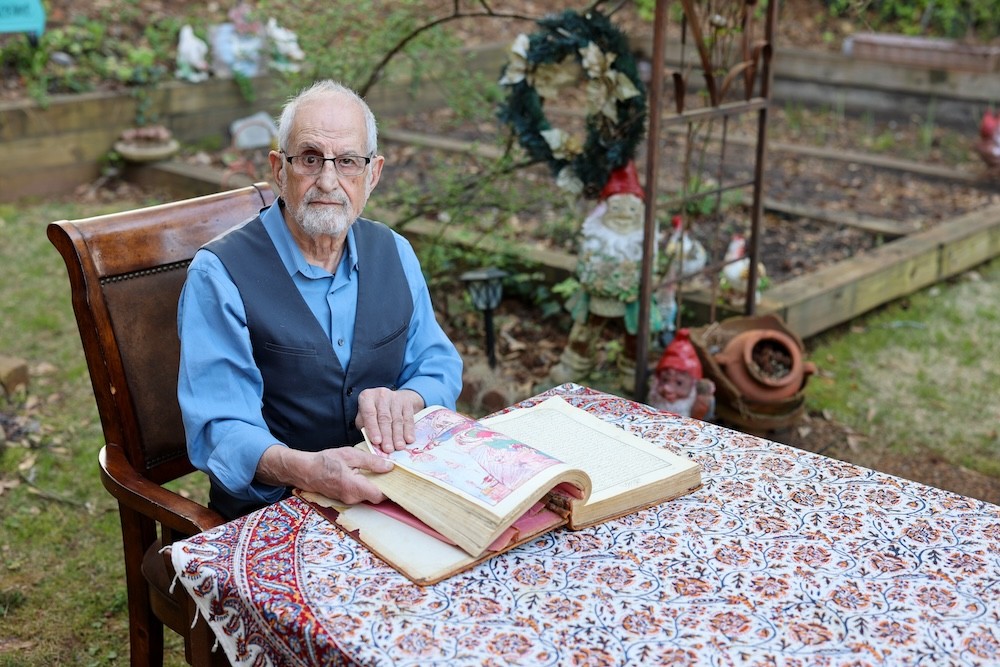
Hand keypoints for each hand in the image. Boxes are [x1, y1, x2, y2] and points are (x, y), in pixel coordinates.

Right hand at [257, 445, 392, 504]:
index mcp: (354, 487)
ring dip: (376, 485)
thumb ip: (371, 462)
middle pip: (376, 496)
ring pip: (368, 495)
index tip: (400, 481)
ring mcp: (348, 500)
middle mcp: (352, 498)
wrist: (305, 471)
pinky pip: (361, 494)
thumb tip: (389, 466)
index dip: (392, 490)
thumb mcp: (350, 455)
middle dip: (386, 486)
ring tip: (384, 472)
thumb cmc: (326, 461)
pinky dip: (367, 486)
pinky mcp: (345, 498)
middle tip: (395, 474)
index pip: (379, 495)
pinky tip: (370, 476)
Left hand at [355, 387, 423, 452]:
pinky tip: (409, 439)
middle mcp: (381, 395)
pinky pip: (408, 418)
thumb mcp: (364, 416)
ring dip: (398, 435)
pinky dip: (409, 430)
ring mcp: (395, 397)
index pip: (369, 413)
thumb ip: (365, 427)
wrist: (393, 399)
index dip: (373, 428)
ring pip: (397, 419)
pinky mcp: (407, 402)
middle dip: (387, 435)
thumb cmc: (375, 411)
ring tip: (398, 447)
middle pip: (384, 418)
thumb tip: (371, 441)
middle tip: (388, 449)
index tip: (377, 441)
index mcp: (367, 397)